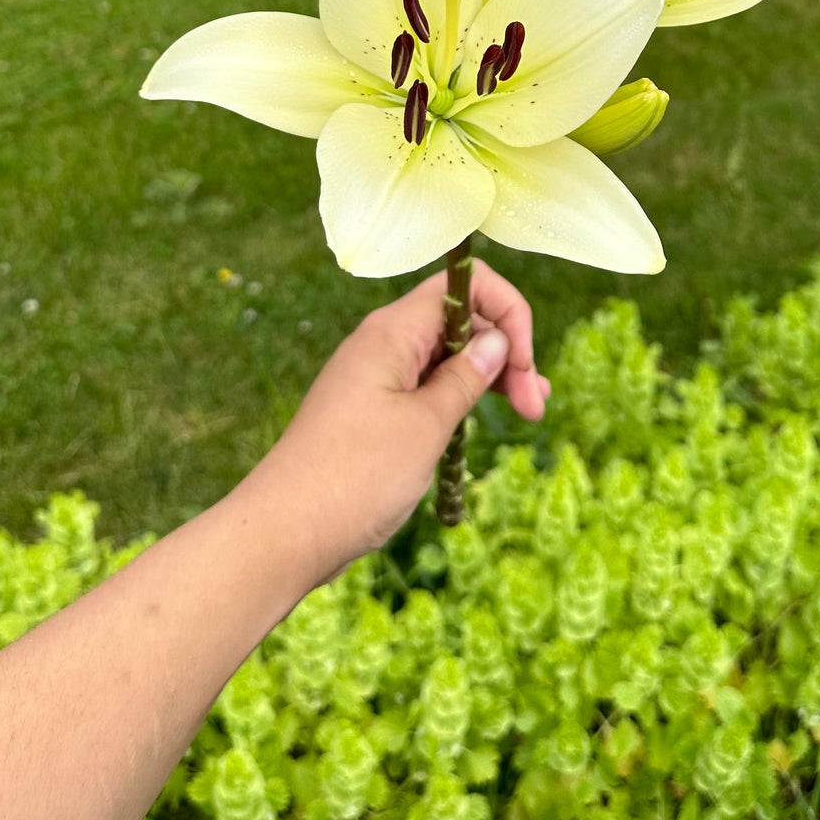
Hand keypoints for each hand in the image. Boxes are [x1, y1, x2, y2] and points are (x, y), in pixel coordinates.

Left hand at [259, 261, 550, 581]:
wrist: (285, 532)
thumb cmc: (355, 475)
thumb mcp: (426, 425)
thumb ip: (465, 378)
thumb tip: (496, 339)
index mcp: (392, 332)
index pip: (464, 288)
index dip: (505, 314)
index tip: (523, 365)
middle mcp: (383, 344)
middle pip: (460, 323)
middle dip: (505, 353)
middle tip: (535, 407)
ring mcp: (375, 378)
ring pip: (446, 358)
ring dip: (489, 379)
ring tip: (530, 412)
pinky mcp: (372, 412)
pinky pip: (425, 389)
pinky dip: (459, 400)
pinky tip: (482, 422)